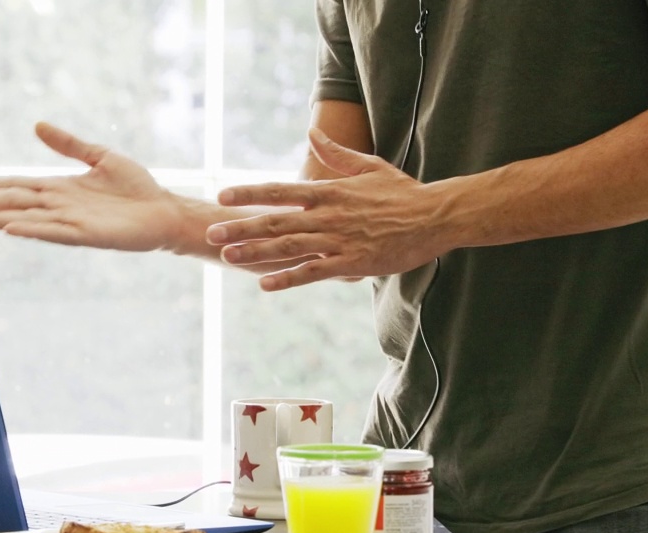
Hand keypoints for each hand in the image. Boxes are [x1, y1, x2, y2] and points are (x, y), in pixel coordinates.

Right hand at [0, 122, 180, 251]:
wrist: (163, 211)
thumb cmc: (136, 187)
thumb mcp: (100, 156)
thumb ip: (69, 144)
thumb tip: (37, 125)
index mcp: (60, 188)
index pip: (15, 186)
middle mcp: (60, 206)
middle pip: (13, 201)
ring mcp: (71, 222)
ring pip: (26, 218)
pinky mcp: (88, 235)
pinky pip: (55, 232)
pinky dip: (33, 230)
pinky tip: (11, 228)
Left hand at [207, 128, 448, 290]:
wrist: (435, 217)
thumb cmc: (403, 192)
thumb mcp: (368, 166)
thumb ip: (336, 153)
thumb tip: (312, 133)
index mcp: (329, 191)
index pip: (280, 191)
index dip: (250, 193)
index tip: (223, 195)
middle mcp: (328, 215)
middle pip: (276, 221)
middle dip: (241, 227)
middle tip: (212, 234)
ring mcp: (338, 240)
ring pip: (289, 247)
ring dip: (256, 252)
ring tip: (228, 257)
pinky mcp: (351, 263)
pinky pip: (313, 272)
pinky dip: (288, 277)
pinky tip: (265, 285)